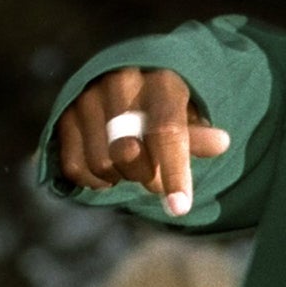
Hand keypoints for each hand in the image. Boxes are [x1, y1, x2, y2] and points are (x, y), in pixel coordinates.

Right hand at [54, 67, 229, 215]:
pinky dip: (95, 181)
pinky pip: (76, 168)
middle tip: (159, 179)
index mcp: (161, 79)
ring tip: (136, 167)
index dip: (174, 172)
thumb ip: (198, 134)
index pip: (166, 131)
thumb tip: (220, 143)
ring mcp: (87, 97)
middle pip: (128, 153)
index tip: (179, 207)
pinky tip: (111, 172)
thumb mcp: (191, 115)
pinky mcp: (65, 115)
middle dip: (148, 177)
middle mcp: (120, 83)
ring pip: (101, 163)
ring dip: (122, 178)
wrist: (134, 84)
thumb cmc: (171, 106)